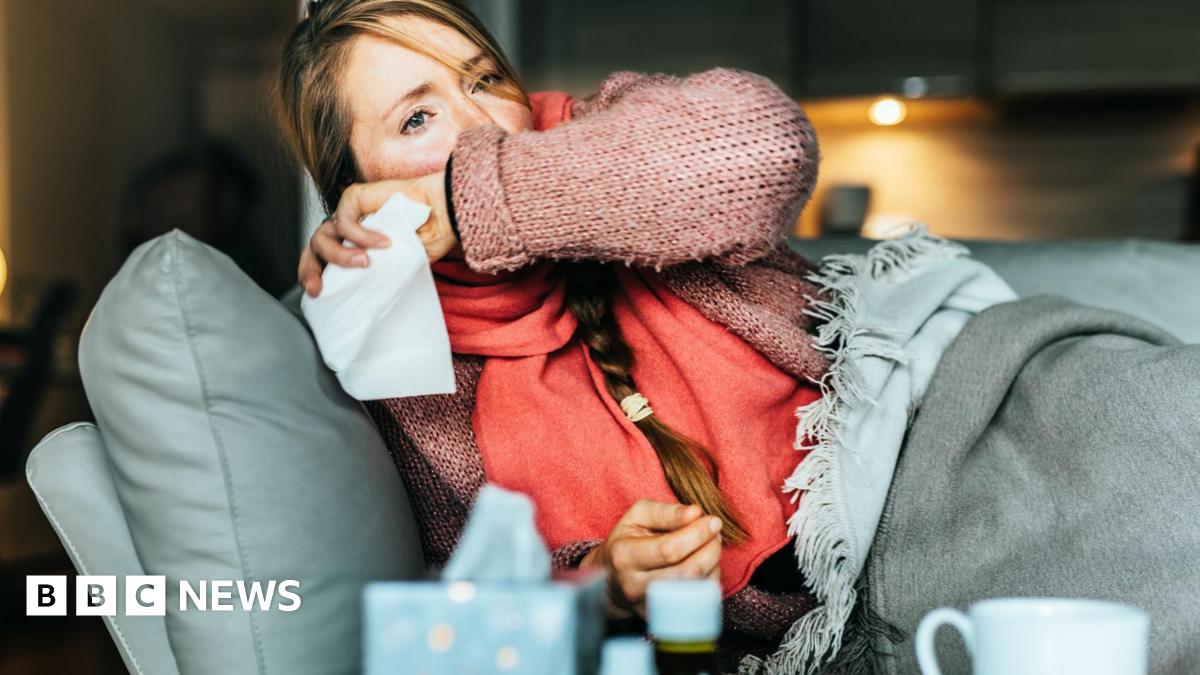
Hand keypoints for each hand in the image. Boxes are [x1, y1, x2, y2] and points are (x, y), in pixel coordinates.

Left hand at [298, 171, 457, 297]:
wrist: (444, 213)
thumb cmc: (428, 237)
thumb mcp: (399, 267)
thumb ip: (377, 275)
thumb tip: (360, 294)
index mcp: (352, 245)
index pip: (322, 260)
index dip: (314, 275)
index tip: (317, 293)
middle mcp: (346, 230)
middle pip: (314, 248)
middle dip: (310, 269)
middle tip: (319, 287)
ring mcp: (348, 213)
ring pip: (323, 235)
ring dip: (340, 255)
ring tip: (364, 262)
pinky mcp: (354, 197)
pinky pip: (344, 220)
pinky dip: (360, 235)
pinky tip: (382, 242)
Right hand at [579, 500, 722, 619]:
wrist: (611, 580)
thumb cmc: (627, 541)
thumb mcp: (637, 516)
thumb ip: (665, 511)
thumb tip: (695, 513)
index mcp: (625, 556)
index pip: (669, 549)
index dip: (697, 534)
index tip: (713, 521)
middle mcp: (635, 585)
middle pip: (687, 571)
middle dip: (710, 548)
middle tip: (715, 531)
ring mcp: (649, 605)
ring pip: (696, 588)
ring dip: (713, 562)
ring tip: (711, 543)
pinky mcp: (663, 616)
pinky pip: (698, 600)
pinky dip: (710, 578)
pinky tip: (706, 562)